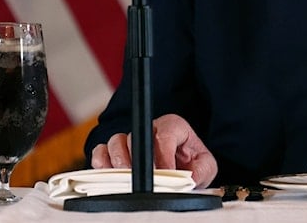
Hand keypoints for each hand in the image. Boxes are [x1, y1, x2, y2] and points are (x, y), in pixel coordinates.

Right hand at [90, 113, 217, 187]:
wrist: (184, 171)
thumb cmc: (193, 164)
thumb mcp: (206, 166)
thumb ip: (201, 170)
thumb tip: (188, 179)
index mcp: (173, 127)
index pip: (164, 135)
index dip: (163, 156)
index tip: (165, 173)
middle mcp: (150, 130)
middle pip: (136, 137)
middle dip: (140, 161)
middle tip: (146, 179)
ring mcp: (131, 141)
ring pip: (116, 142)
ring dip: (119, 162)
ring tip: (128, 179)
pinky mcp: (115, 154)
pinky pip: (100, 152)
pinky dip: (102, 163)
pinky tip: (110, 176)